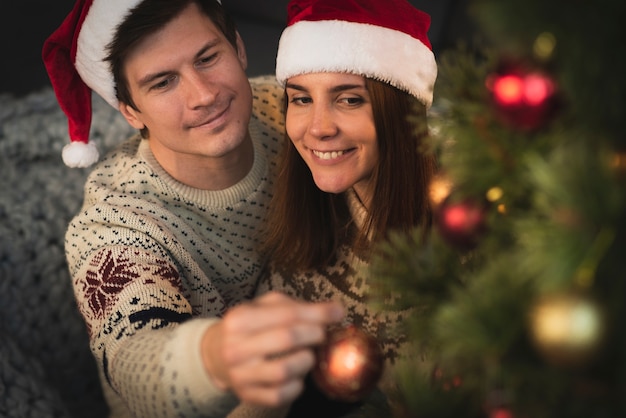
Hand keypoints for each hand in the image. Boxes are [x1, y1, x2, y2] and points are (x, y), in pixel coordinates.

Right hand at [201, 291, 343, 406]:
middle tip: (322, 334)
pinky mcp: (248, 395)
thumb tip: (336, 310)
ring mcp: (240, 374)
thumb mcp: (265, 307)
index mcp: (239, 319)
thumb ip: (298, 306)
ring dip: (306, 361)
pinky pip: (281, 394)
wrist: (216, 355)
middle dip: (313, 335)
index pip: (286, 314)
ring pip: (284, 370)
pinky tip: (297, 374)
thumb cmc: (250, 326)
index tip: (338, 313)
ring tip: (308, 354)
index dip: (317, 314)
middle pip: (287, 339)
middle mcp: (236, 347)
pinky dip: (297, 384)